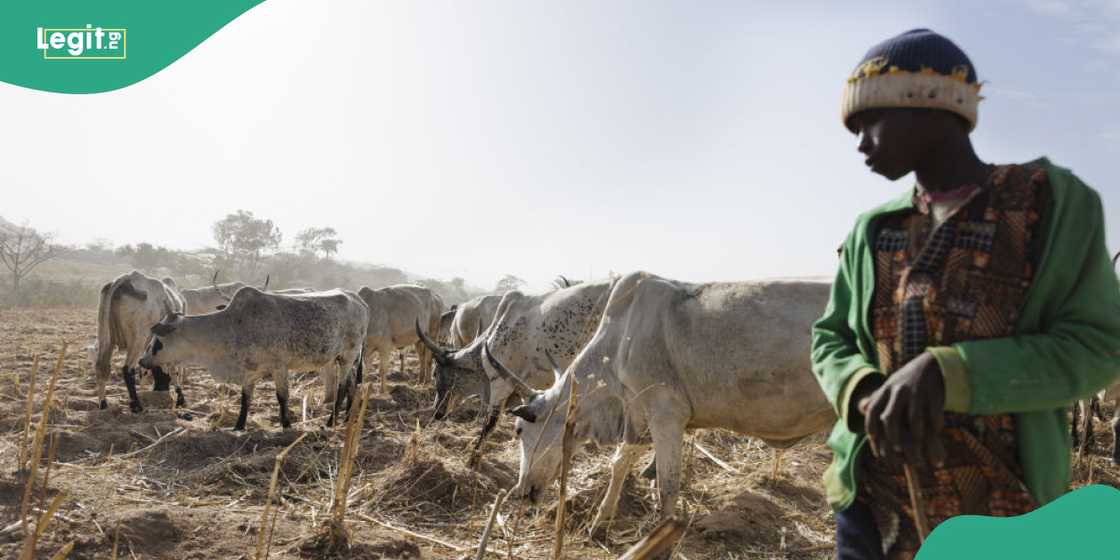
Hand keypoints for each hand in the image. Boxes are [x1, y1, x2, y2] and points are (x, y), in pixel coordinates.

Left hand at [858, 352, 946, 467]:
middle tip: (898, 451)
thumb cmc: (907, 381)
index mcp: (885, 390)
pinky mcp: (933, 396)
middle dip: (892, 438)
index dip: (871, 428)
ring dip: (916, 436)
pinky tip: (935, 432)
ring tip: (918, 445)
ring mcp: (916, 393)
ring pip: (913, 420)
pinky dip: (934, 426)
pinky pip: (932, 416)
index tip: (874, 441)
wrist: (932, 364)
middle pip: (890, 419)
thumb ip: (877, 397)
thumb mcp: (890, 385)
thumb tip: (862, 409)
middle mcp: (898, 392)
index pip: (872, 411)